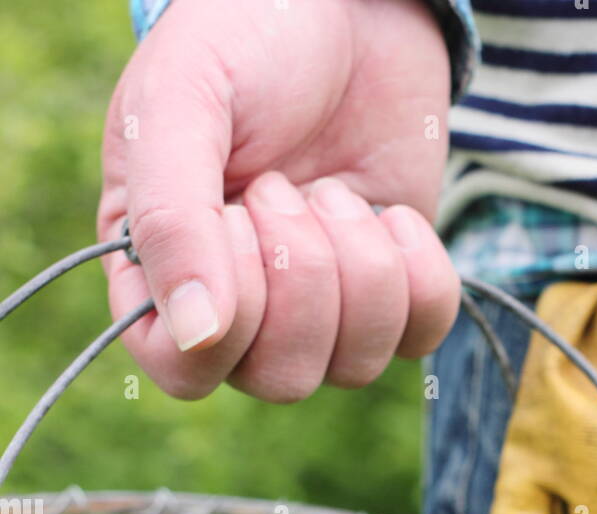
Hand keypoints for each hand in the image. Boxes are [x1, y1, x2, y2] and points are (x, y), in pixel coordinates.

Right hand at [98, 0, 459, 400]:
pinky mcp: (392, 295)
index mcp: (161, 277)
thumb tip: (197, 337)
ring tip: (332, 191)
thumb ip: (171, 218)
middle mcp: (238, 312)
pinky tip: (391, 215)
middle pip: (281, 377)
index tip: (236, 212)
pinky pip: (419, 339)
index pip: (187, 371)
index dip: (229, 312)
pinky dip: (418, 273)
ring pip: (353, 366)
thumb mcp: (182, 105)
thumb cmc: (243, 40)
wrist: (348, 1)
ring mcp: (320, 311)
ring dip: (359, 266)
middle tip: (285, 186)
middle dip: (302, 274)